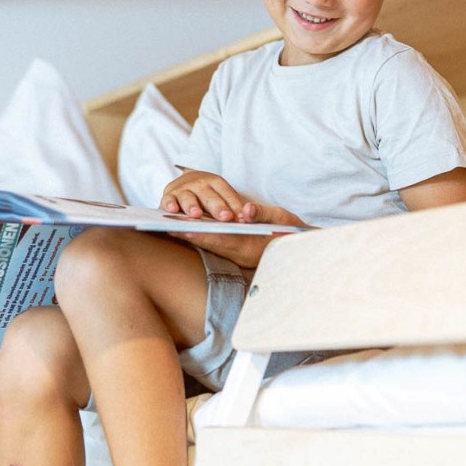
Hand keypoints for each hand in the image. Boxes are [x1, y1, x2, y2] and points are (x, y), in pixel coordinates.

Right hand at [161, 170, 253, 222]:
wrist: (188, 182)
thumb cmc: (210, 195)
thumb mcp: (223, 197)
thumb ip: (235, 208)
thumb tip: (249, 216)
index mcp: (216, 182)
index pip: (228, 194)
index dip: (236, 206)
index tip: (243, 218)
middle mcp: (199, 183)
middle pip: (209, 195)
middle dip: (217, 207)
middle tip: (226, 218)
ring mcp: (183, 188)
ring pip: (188, 196)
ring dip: (192, 206)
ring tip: (196, 215)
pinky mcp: (169, 195)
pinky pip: (168, 200)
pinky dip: (169, 204)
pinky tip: (172, 210)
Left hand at [170, 202, 308, 270]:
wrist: (300, 251)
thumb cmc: (291, 232)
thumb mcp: (281, 219)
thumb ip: (262, 213)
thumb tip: (246, 211)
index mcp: (250, 247)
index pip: (221, 240)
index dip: (200, 234)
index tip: (182, 228)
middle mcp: (240, 253)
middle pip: (209, 243)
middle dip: (187, 235)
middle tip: (166, 226)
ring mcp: (237, 254)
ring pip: (209, 244)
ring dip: (191, 236)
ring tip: (170, 225)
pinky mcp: (236, 251)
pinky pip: (215, 244)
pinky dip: (201, 236)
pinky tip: (186, 228)